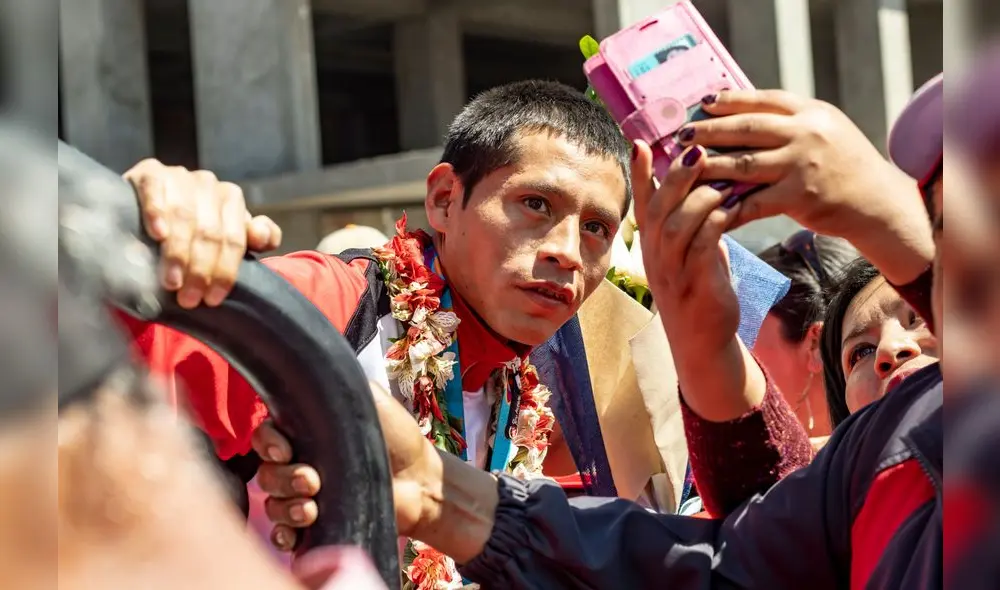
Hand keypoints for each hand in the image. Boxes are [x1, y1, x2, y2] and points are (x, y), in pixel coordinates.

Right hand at [123, 159, 282, 308]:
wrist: (141, 209)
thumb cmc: (190, 232)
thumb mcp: (224, 237)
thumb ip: (251, 238)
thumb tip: (262, 237)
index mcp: (232, 198)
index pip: (234, 239)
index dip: (225, 271)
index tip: (212, 299)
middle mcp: (208, 183)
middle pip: (210, 232)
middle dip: (200, 269)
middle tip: (189, 299)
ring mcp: (179, 176)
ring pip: (184, 216)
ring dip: (178, 252)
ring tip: (171, 282)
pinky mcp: (149, 172)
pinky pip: (155, 190)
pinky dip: (157, 212)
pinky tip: (157, 235)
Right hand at [255, 383, 440, 551]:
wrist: (421, 478)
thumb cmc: (398, 435)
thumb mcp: (370, 400)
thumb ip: (341, 385)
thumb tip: (313, 368)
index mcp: (305, 434)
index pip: (264, 437)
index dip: (266, 444)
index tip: (284, 450)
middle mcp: (299, 464)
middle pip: (266, 474)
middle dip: (284, 479)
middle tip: (313, 481)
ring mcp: (306, 497)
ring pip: (273, 504)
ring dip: (286, 509)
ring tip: (312, 510)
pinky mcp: (317, 526)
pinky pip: (284, 534)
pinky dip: (283, 536)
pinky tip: (295, 534)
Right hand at [631, 141, 740, 353]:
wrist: (702, 341)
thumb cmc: (699, 290)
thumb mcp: (690, 251)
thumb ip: (691, 221)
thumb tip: (703, 184)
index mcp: (652, 245)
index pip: (641, 203)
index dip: (638, 174)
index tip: (638, 142)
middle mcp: (655, 257)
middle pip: (657, 209)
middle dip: (675, 177)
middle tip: (696, 150)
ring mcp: (672, 272)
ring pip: (677, 226)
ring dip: (700, 199)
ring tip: (722, 181)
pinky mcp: (695, 285)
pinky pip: (703, 246)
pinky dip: (716, 223)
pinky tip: (733, 209)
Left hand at [678, 89, 933, 283]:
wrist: (877, 203)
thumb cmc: (845, 167)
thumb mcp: (825, 131)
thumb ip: (791, 122)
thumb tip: (743, 113)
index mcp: (811, 113)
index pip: (762, 101)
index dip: (730, 101)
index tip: (703, 103)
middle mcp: (806, 133)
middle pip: (746, 128)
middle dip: (709, 130)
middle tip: (682, 135)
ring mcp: (802, 165)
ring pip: (743, 163)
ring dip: (709, 166)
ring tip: (684, 167)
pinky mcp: (798, 196)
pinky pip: (752, 201)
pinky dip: (727, 204)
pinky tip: (706, 206)